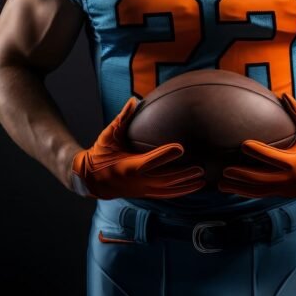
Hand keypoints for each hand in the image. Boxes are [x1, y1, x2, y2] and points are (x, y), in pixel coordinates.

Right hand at [71, 96, 206, 199]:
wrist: (92, 179)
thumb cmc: (100, 154)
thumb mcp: (108, 136)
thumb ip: (122, 119)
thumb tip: (134, 100)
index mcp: (127, 165)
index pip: (149, 161)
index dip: (165, 155)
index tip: (180, 148)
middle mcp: (136, 180)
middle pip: (164, 179)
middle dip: (183, 174)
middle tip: (201, 167)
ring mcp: (142, 189)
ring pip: (167, 190)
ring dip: (186, 185)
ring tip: (203, 179)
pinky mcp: (145, 193)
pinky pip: (165, 195)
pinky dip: (180, 192)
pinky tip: (194, 187)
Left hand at [217, 92, 295, 197]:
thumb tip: (284, 95)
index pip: (274, 157)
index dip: (258, 152)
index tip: (243, 144)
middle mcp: (290, 179)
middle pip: (262, 179)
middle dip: (242, 176)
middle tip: (225, 170)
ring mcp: (286, 189)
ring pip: (259, 191)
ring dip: (239, 189)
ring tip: (221, 184)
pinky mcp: (283, 194)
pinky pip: (261, 194)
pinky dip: (246, 193)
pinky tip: (232, 189)